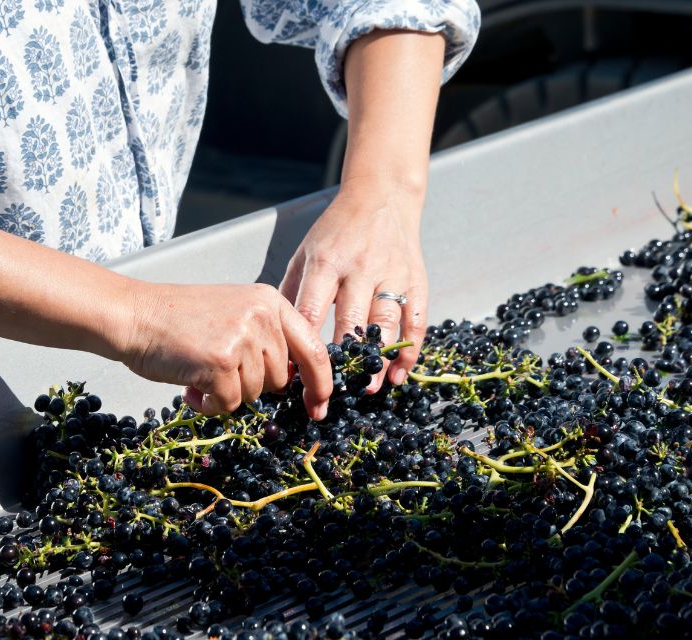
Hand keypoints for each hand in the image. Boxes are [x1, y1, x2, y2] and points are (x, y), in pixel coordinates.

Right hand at [121, 282, 332, 418]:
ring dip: (226, 393)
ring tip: (199, 370)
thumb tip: (292, 380)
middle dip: (251, 385)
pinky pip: (230, 403)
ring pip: (255, 393)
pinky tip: (190, 384)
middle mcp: (262, 315)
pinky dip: (209, 403)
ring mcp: (243, 337)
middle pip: (280, 378)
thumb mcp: (234, 314)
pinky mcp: (221, 361)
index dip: (320, 382)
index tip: (320, 406)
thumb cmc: (176, 321)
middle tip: (218, 368)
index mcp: (269, 301)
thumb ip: (265, 338)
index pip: (312, 347)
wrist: (133, 315)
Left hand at [279, 179, 427, 392]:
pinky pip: (416, 319)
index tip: (296, 377)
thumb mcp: (305, 253)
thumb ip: (291, 293)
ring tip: (367, 388)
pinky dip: (409, 350)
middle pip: (350, 320)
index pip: (311, 311)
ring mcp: (391, 273)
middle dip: (342, 359)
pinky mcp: (416, 280)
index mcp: (326, 262)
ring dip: (377, 359)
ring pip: (386, 322)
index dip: (304, 346)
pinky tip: (398, 374)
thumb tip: (274, 338)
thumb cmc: (336, 231)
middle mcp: (359, 268)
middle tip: (332, 391)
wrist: (382, 197)